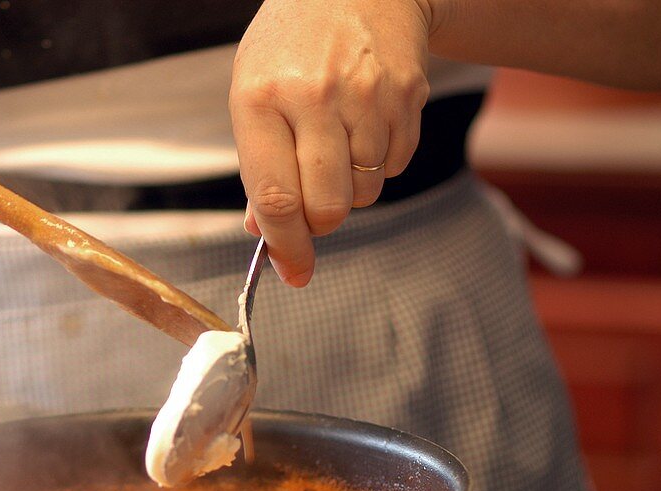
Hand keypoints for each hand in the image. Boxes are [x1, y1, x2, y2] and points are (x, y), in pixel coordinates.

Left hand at [230, 0, 430, 285]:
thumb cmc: (291, 48)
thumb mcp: (252, 94)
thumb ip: (257, 167)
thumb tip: (264, 232)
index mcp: (260, 99)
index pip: (276, 196)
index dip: (286, 245)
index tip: (294, 272)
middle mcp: (314, 97)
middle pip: (327, 207)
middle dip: (320, 222)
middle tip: (312, 204)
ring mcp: (366, 95)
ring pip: (365, 193)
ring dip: (350, 190)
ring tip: (336, 147)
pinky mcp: (407, 95)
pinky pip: (395, 167)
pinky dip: (378, 165)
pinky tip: (363, 127)